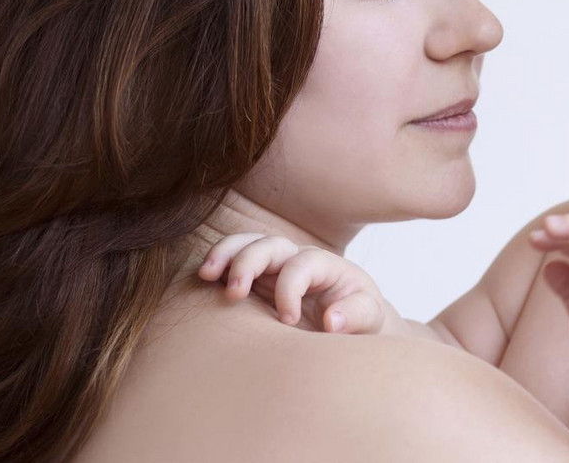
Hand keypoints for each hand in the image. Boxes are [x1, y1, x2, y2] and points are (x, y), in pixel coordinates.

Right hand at [197, 233, 394, 334]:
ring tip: (205, 275)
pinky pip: (230, 263)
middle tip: (234, 292)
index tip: (288, 322)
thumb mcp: (368, 317)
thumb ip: (356, 316)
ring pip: (245, 245)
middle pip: (269, 245)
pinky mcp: (254, 281)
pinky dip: (216, 266)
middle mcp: (296, 259)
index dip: (290, 289)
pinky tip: (200, 282)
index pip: (302, 265)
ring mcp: (272, 267)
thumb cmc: (357, 318)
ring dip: (224, 255)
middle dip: (249, 262)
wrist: (346, 323)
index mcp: (325, 266)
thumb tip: (332, 321)